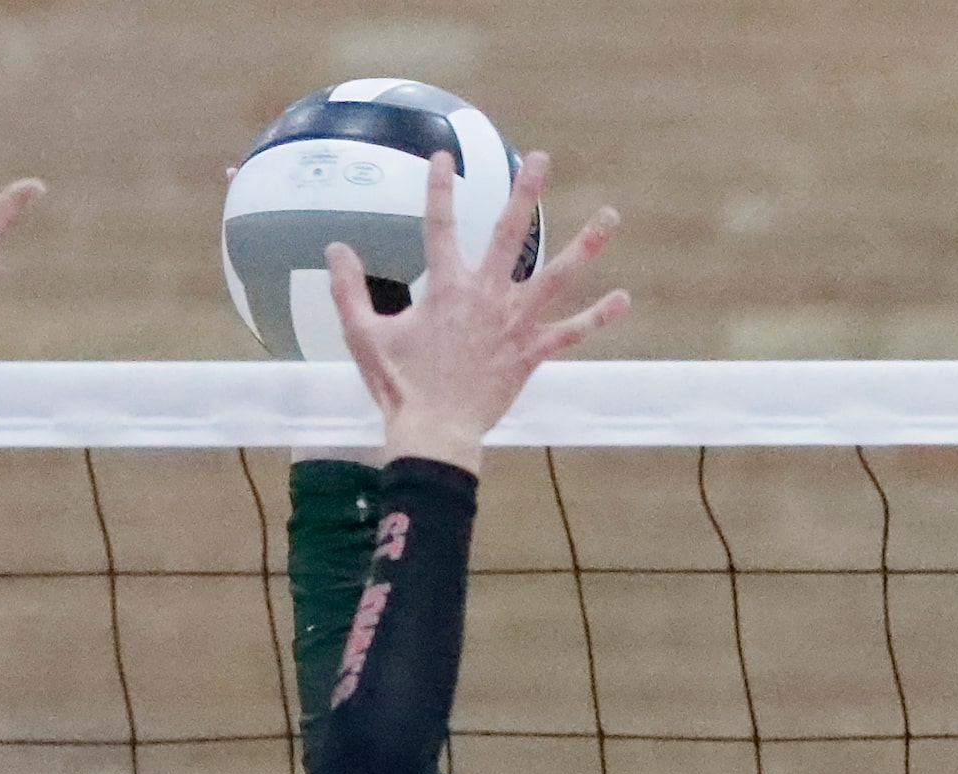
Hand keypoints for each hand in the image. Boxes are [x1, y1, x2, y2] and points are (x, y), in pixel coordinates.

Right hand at [326, 154, 628, 473]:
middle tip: (541, 159)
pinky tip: (622, 300)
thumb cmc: (399, 388)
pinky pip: (569, 333)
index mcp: (445, 288)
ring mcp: (513, 324)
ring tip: (609, 218)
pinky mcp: (530, 353)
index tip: (442, 155)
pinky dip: (596, 318)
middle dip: (524, 193)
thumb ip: (348, 291)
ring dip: (585, 246)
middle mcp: (485, 296)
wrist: (435, 433)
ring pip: (556, 276)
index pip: (438, 226)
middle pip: (508, 233)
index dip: (438, 188)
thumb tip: (335, 249)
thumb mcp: (364, 337)